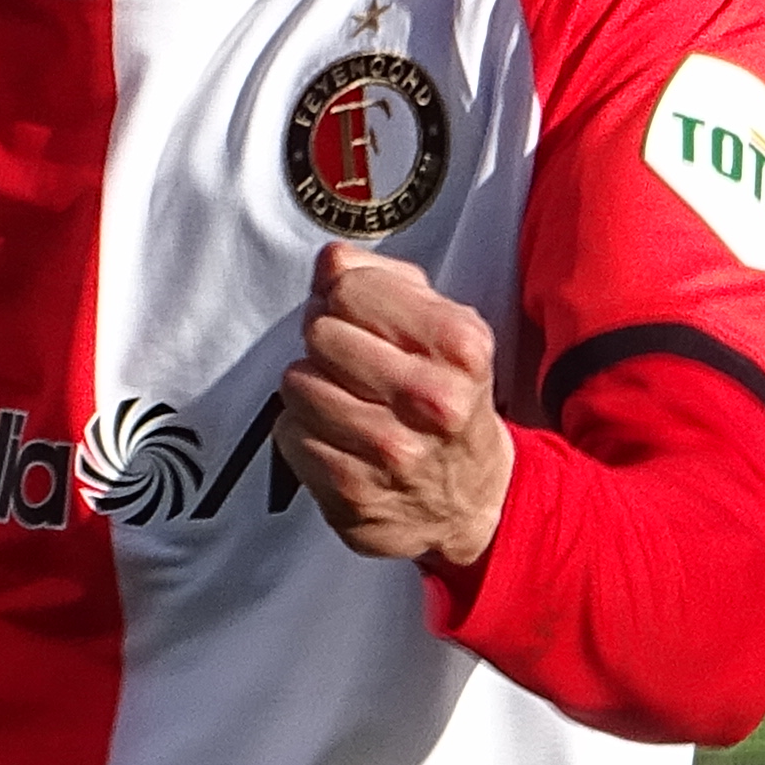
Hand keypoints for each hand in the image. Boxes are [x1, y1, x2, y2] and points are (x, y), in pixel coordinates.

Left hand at [280, 240, 512, 570]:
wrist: (474, 502)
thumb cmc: (452, 406)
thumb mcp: (446, 331)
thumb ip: (386, 282)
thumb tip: (332, 262)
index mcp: (457, 346)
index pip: (350, 289)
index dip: (342, 296)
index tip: (354, 313)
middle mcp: (429, 398)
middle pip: (320, 334)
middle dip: (326, 340)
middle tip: (348, 360)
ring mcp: (389, 449)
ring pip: (297, 383)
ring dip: (311, 388)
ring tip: (344, 399)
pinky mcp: (352, 491)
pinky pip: (290, 433)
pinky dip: (304, 431)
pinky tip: (338, 436)